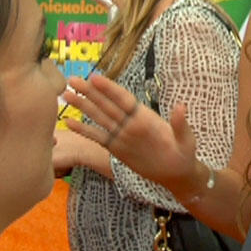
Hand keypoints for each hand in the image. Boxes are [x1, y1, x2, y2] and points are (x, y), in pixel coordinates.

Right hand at [63, 74, 198, 197]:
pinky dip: (84, 130)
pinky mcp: (116, 148)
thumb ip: (180, 124)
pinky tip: (69, 122)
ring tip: (66, 94)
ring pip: (99, 116)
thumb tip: (181, 107)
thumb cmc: (184, 153)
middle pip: (106, 103)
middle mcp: (130, 122)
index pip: (123, 99)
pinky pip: (97, 137)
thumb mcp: (185, 139)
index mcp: (145, 116)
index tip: (94, 77)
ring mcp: (122, 134)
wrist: (177, 173)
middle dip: (89, 91)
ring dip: (83, 105)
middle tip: (71, 79)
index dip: (109, 88)